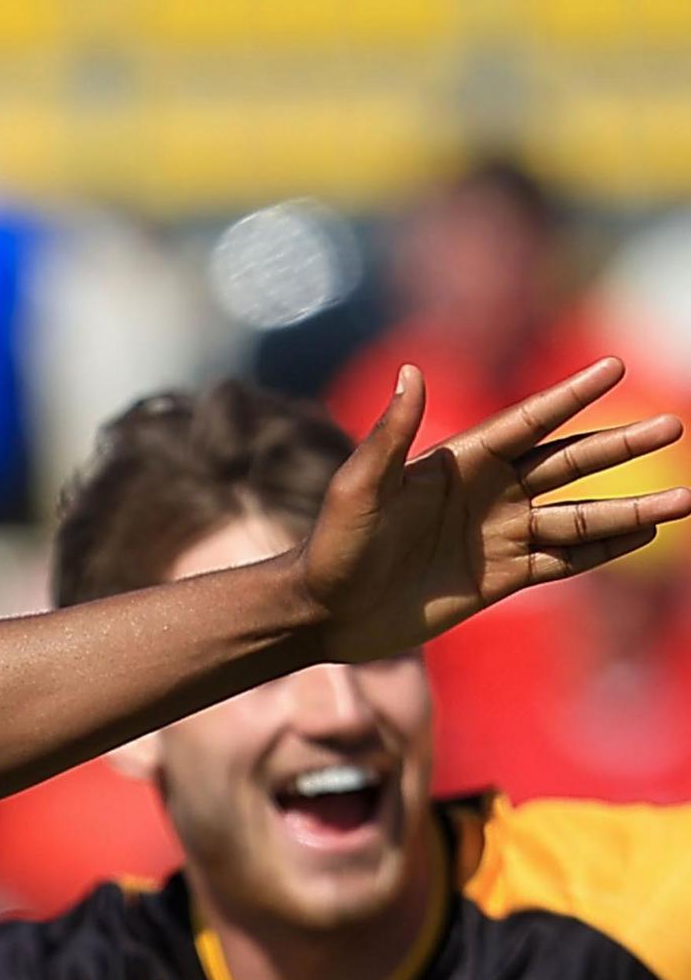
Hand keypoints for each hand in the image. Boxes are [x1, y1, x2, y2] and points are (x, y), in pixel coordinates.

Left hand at [302, 358, 690, 659]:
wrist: (325, 613)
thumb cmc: (334, 546)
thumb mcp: (358, 488)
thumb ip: (389, 435)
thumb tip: (412, 370)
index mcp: (459, 463)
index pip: (528, 423)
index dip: (570, 396)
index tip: (613, 366)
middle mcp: (488, 493)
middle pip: (568, 463)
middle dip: (621, 446)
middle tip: (674, 426)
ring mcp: (499, 535)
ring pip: (579, 516)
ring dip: (630, 509)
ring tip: (686, 499)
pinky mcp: (502, 578)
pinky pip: (564, 560)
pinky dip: (604, 550)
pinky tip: (644, 534)